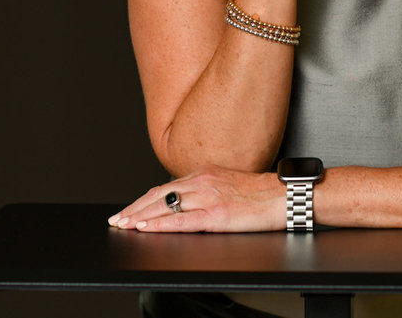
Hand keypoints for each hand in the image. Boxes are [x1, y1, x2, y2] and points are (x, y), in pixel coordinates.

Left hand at [107, 165, 284, 232]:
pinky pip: (181, 220)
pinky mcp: (217, 213)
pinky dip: (160, 224)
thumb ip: (206, 190)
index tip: (128, 210)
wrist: (285, 194)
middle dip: (134, 209)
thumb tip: (185, 202)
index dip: (143, 200)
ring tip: (123, 225)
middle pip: (158, 195)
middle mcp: (202, 181)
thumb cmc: (261, 193)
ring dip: (140, 216)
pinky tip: (146, 228)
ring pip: (164, 206)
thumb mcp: (227, 183)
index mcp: (204, 173)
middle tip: (116, 220)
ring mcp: (208, 197)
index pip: (165, 187)